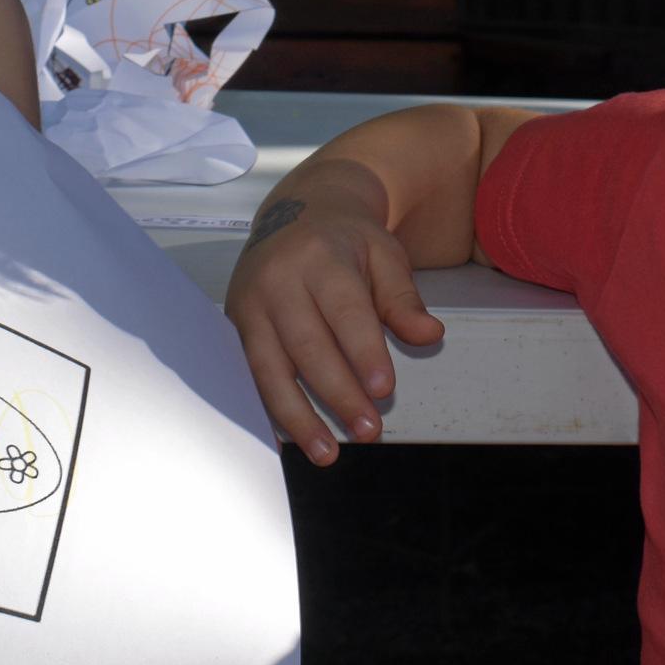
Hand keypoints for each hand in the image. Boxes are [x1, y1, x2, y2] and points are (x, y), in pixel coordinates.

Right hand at [223, 171, 445, 465]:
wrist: (296, 211)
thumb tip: (429, 335)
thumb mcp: (384, 254)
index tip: (384, 390)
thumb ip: (404, 297)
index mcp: (320, 257)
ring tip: (327, 453)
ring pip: (269, 368)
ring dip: (298, 416)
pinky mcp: (235, 326)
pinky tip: (289, 440)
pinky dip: (267, 411)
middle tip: (369, 430)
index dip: (364, 352)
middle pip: (307, 346)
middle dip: (338, 394)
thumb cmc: (346, 239)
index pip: (344, 311)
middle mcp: (278, 281)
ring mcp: (250, 304)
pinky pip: (249, 374)